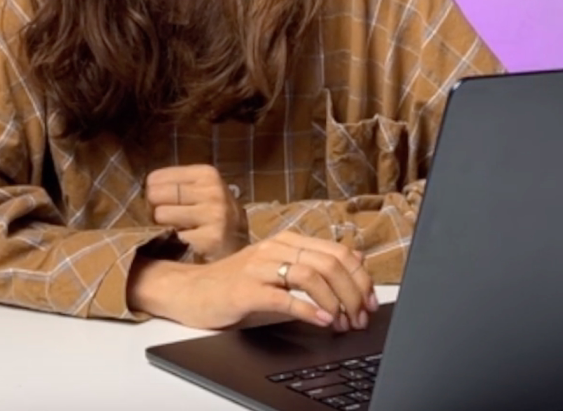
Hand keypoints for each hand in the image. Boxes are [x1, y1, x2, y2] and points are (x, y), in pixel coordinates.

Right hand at [128, 230, 378, 331]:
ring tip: (343, 322)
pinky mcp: (246, 289)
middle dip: (353, 292)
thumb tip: (356, 259)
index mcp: (288, 241)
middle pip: (329, 263)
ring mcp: (260, 267)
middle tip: (360, 317)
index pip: (337, 251)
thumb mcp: (279, 268)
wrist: (191, 291)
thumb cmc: (237, 283)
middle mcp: (276, 248)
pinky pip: (284, 297)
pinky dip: (308, 309)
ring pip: (311, 275)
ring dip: (335, 301)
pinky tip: (321, 320)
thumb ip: (314, 262)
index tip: (370, 301)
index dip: (360, 277)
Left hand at [145, 164, 247, 261]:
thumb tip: (142, 190)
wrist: (241, 248)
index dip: (153, 193)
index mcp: (207, 174)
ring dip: (162, 227)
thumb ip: (176, 185)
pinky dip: (171, 243)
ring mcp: (213, 215)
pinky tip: (182, 245)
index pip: (155, 178)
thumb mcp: (202, 192)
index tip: (162, 205)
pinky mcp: (209, 239)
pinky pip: (171, 237)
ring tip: (175, 232)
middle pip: (155, 194)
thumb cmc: (213, 217)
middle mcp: (212, 191)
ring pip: (160, 215)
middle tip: (166, 220)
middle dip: (155, 209)